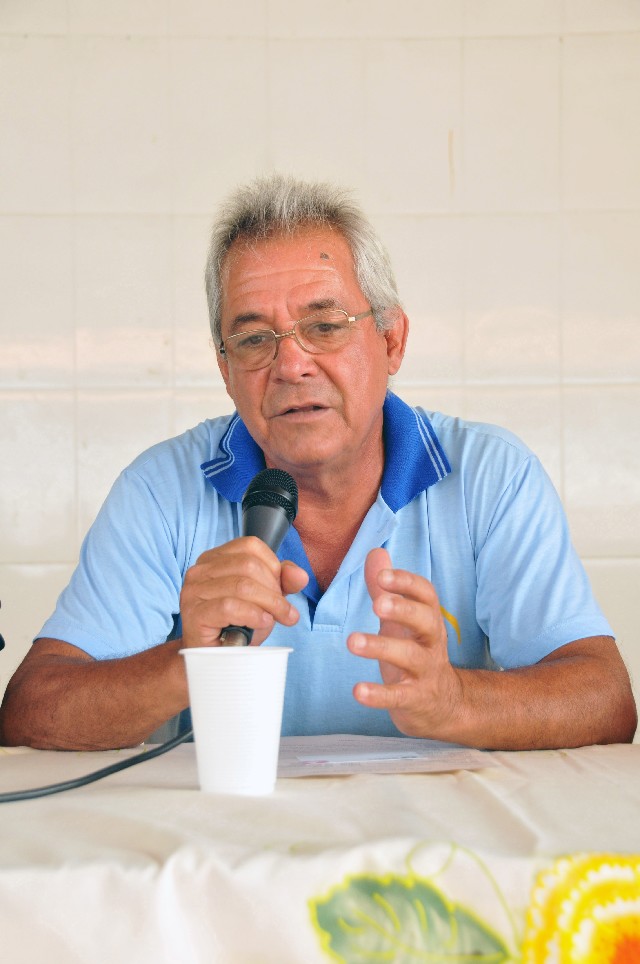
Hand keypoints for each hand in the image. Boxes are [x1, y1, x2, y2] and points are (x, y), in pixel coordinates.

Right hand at [180, 536, 307, 647]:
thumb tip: (300, 575)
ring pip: (242, 585)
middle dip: (273, 590)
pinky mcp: (193, 614)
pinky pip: (229, 607)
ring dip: (269, 604)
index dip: (273, 566)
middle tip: (283, 611)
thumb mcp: (265, 600)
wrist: (215, 660)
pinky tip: (260, 623)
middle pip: (248, 565)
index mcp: (215, 559)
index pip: (250, 546)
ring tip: (275, 619)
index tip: (281, 589)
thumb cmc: (237, 626)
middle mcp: (200, 570)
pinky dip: (252, 615)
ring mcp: (193, 592)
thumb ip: (283, 582)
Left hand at [347, 547, 462, 738]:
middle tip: (377, 604)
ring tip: (353, 642)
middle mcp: (432, 642)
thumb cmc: (416, 651)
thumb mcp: (402, 620)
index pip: (426, 595)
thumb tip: (375, 552)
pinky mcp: (416, 699)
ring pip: (410, 657)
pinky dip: (379, 695)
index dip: (406, 583)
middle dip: (403, 610)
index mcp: (428, 618)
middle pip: (425, 621)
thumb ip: (387, 589)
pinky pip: (399, 696)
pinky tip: (358, 691)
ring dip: (382, 648)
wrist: (443, 704)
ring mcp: (426, 671)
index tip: (382, 576)